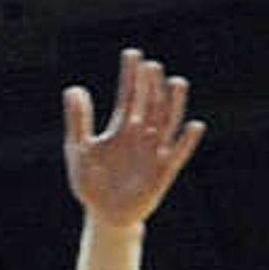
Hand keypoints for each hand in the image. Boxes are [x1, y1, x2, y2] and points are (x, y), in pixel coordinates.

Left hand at [62, 49, 206, 226]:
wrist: (104, 215)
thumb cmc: (90, 183)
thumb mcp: (79, 149)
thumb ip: (78, 120)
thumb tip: (74, 88)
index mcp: (122, 128)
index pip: (129, 95)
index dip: (131, 75)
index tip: (133, 54)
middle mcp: (142, 135)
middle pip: (150, 103)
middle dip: (151, 85)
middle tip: (151, 65)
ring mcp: (154, 152)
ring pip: (167, 122)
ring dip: (172, 104)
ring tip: (177, 83)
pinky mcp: (163, 172)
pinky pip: (177, 154)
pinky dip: (186, 141)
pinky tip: (194, 126)